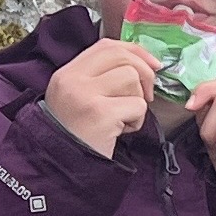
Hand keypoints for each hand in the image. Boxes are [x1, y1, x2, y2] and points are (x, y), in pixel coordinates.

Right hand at [42, 36, 158, 157]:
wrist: (63, 169)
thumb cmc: (79, 135)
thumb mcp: (80, 99)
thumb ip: (101, 78)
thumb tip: (144, 62)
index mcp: (67, 73)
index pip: (106, 46)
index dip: (134, 51)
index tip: (152, 64)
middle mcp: (72, 80)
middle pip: (122, 57)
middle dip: (144, 74)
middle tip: (146, 96)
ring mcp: (85, 95)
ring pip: (131, 79)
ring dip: (136, 101)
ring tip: (122, 119)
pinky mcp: (100, 114)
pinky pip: (137, 105)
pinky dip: (137, 120)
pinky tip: (121, 131)